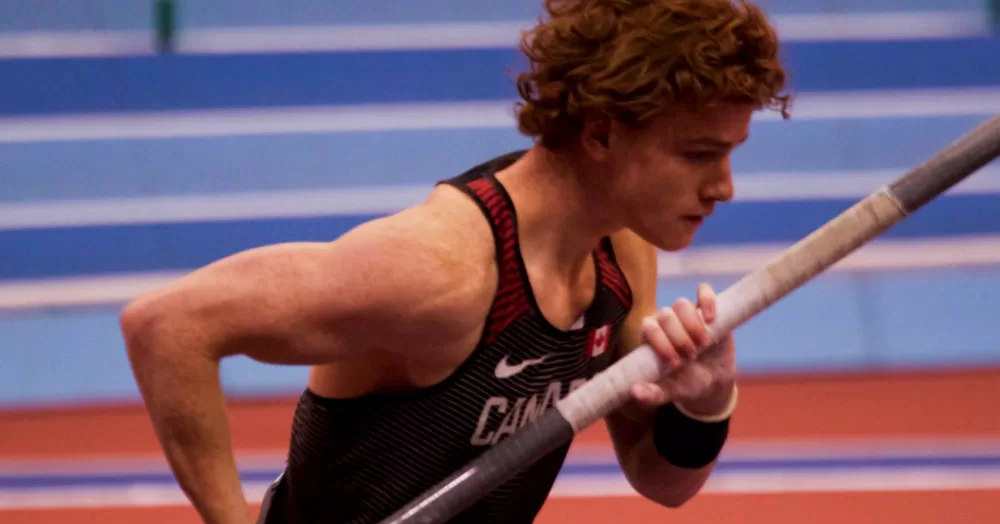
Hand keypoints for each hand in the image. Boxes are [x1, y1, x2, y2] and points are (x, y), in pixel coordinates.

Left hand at [630, 283, 736, 417]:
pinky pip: (703, 291)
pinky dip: (707, 301)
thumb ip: (652, 394)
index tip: (676, 363)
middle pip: (666, 316)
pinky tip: (711, 319)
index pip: (649, 327)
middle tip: (692, 356)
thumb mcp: (671, 391)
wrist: (714, 379)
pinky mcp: (706, 308)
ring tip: (704, 344)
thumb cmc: (686, 383)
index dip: (662, 342)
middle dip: (680, 338)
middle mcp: (665, 321)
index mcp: (651, 336)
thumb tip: (634, 392)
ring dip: (693, 325)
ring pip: (682, 304)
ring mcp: (686, 313)